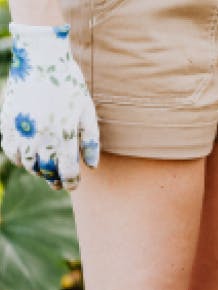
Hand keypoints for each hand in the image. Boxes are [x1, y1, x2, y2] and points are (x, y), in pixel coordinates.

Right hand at [0, 22, 99, 189]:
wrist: (40, 58)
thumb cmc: (69, 84)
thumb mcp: (87, 110)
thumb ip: (90, 140)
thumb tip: (92, 166)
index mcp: (63, 134)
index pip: (67, 171)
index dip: (71, 182)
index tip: (73, 185)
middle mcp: (40, 136)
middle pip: (46, 171)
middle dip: (54, 180)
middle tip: (59, 183)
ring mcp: (21, 130)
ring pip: (27, 164)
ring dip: (37, 170)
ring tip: (45, 171)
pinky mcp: (6, 122)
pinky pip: (10, 150)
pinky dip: (19, 158)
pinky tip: (28, 157)